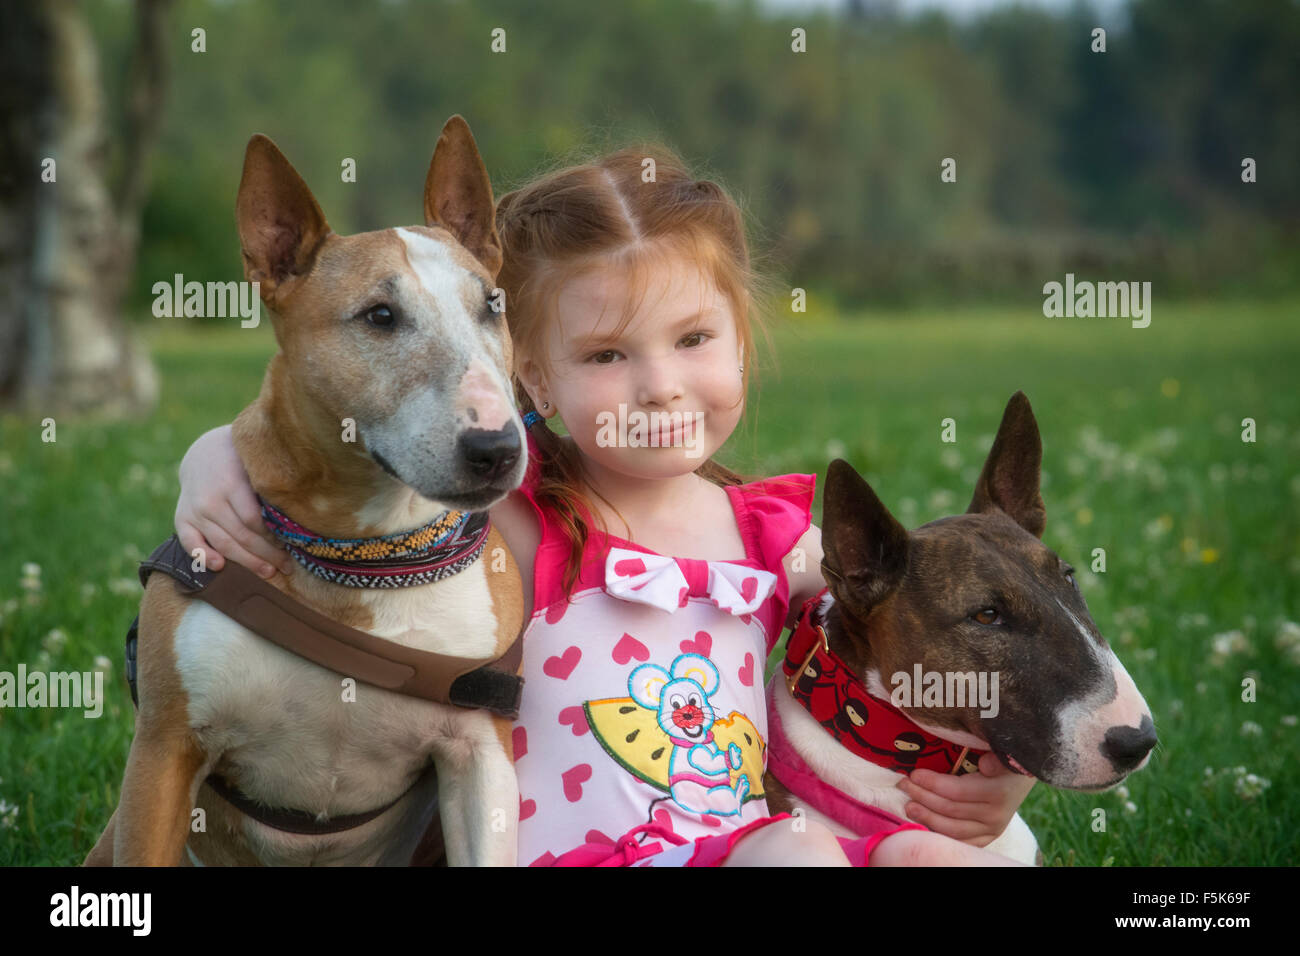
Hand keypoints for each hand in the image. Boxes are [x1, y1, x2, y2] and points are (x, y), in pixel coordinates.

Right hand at [174, 425, 293, 578]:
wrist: (203, 452)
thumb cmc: (240, 459)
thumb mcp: (255, 464)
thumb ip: (268, 487)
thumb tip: (296, 514)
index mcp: (231, 484)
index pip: (254, 521)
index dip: (273, 537)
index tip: (290, 545)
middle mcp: (210, 500)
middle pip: (242, 536)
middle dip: (267, 555)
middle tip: (286, 566)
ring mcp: (194, 511)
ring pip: (223, 544)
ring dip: (248, 562)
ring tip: (269, 572)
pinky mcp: (182, 518)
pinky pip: (190, 543)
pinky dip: (203, 557)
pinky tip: (220, 567)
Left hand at [895, 752, 1035, 846]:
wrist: (1020, 777)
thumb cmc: (1001, 758)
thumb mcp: (998, 750)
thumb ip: (992, 757)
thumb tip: (985, 765)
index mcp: (997, 792)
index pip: (955, 791)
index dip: (931, 783)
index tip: (913, 773)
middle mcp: (996, 815)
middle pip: (949, 810)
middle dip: (922, 797)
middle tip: (903, 785)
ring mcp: (992, 830)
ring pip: (952, 830)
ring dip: (926, 818)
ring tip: (909, 806)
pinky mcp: (988, 837)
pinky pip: (961, 842)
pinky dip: (940, 834)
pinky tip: (924, 824)